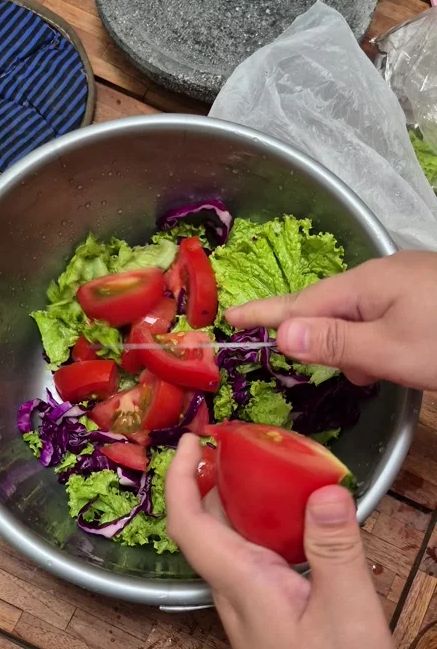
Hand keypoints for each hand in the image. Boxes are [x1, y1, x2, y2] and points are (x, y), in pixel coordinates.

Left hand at [166, 435, 415, 648]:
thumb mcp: (348, 617)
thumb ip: (335, 550)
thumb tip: (324, 489)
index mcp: (242, 587)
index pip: (188, 522)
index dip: (181, 476)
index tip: (192, 440)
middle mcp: (236, 597)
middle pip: (206, 527)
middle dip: (212, 478)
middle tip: (238, 444)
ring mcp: (251, 614)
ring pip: (232, 546)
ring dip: (241, 503)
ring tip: (272, 472)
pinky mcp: (271, 626)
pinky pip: (256, 564)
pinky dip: (268, 531)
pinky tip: (301, 527)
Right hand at [227, 250, 436, 390]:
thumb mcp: (389, 350)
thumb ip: (335, 343)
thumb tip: (282, 334)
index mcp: (365, 284)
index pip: (300, 302)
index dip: (264, 313)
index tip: (230, 317)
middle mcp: (380, 275)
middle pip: (329, 308)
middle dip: (318, 339)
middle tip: (317, 365)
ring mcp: (404, 282)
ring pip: (358, 316)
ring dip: (355, 347)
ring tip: (377, 372)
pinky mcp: (423, 294)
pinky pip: (380, 315)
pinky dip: (376, 341)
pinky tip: (394, 360)